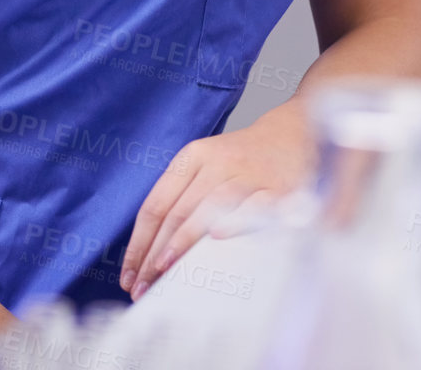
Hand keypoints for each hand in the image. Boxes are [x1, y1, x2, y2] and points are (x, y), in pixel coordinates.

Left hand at [120, 104, 314, 299]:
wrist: (292, 134)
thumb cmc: (240, 160)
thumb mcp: (204, 166)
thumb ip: (180, 200)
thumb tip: (151, 251)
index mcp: (192, 157)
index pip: (156, 205)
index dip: (139, 242)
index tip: (129, 273)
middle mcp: (217, 163)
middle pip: (177, 212)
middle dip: (155, 253)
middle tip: (142, 285)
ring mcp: (247, 175)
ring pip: (208, 207)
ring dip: (185, 240)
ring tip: (166, 269)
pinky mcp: (277, 188)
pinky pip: (253, 206)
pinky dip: (236, 221)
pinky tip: (219, 238)